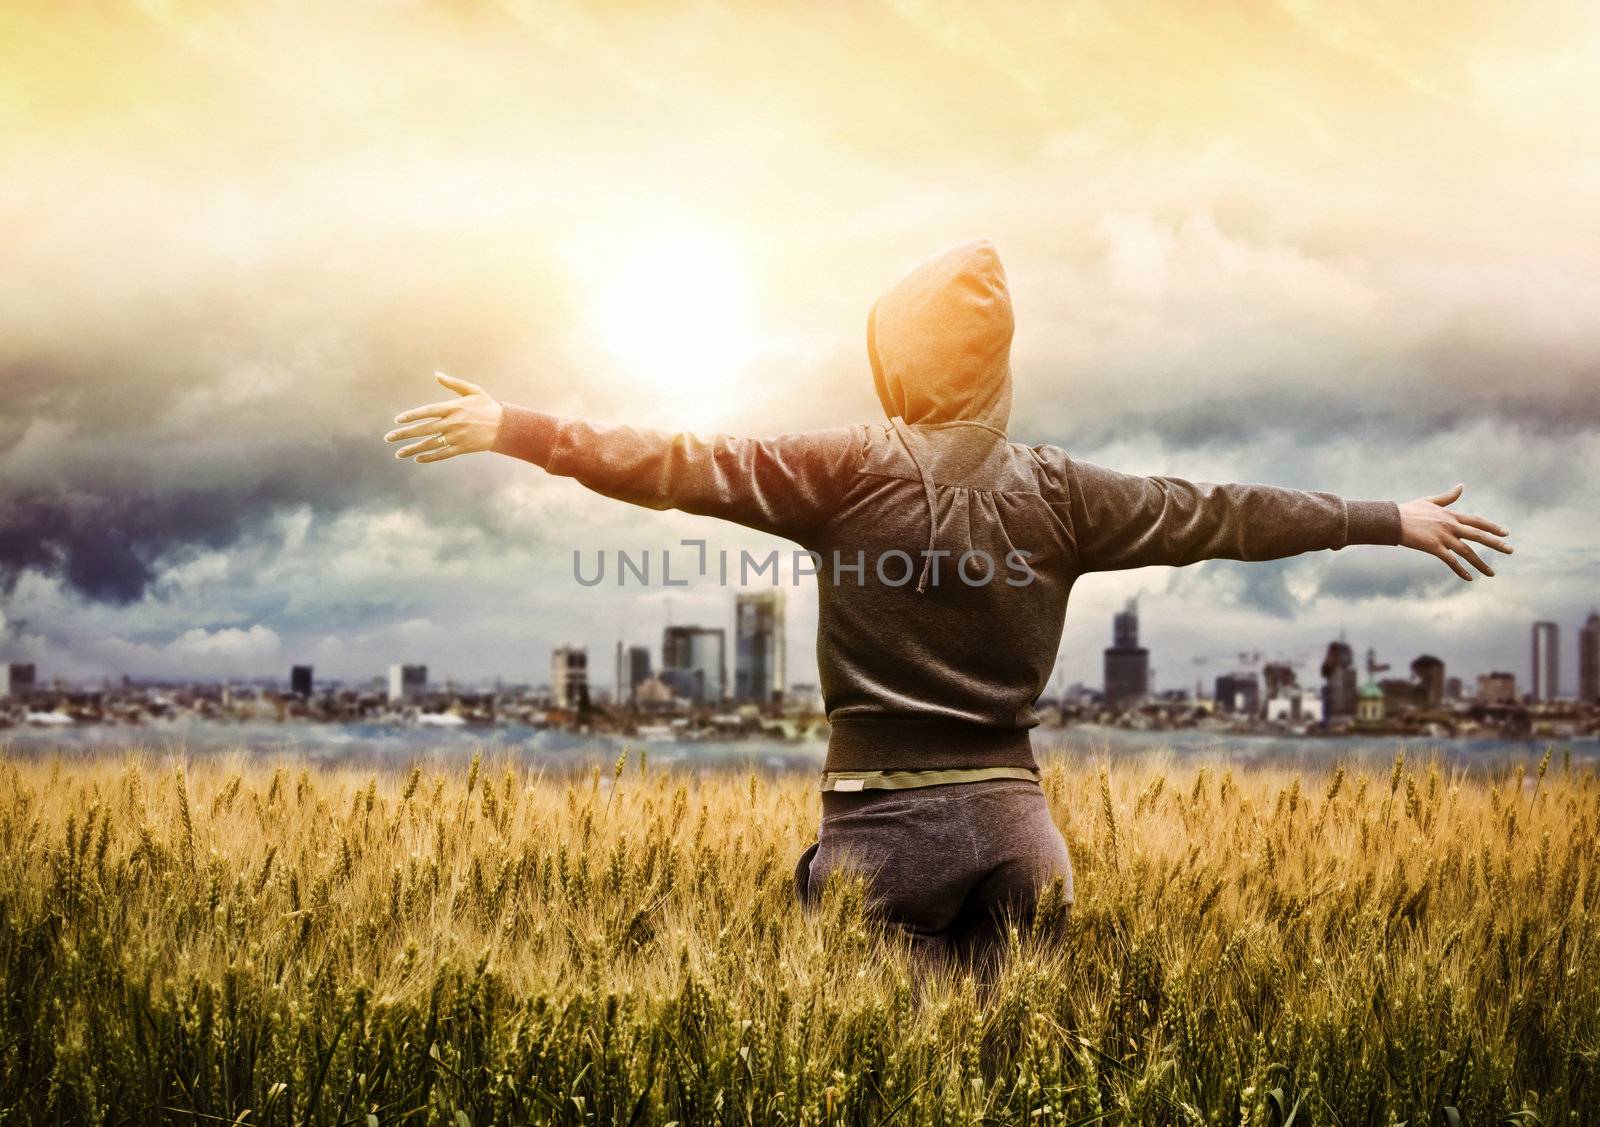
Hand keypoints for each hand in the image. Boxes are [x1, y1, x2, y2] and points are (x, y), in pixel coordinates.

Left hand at [385, 372, 502, 462]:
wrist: (505, 427)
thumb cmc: (487, 406)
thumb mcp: (472, 390)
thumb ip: (453, 383)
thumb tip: (436, 374)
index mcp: (453, 407)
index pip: (427, 411)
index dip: (411, 416)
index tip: (398, 420)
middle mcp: (453, 422)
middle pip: (424, 429)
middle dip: (404, 434)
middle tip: (388, 438)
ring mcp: (457, 437)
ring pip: (430, 444)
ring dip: (412, 449)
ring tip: (398, 453)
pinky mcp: (462, 448)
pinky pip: (442, 454)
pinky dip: (429, 457)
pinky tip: (417, 459)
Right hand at [1398, 484, 1511, 580]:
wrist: (1392, 520)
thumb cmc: (1408, 510)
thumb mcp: (1430, 501)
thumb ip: (1448, 497)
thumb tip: (1461, 486)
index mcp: (1451, 515)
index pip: (1477, 521)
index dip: (1492, 527)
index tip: (1506, 533)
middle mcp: (1451, 526)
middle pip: (1478, 536)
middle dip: (1496, 544)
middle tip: (1511, 550)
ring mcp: (1443, 537)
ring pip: (1467, 552)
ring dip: (1481, 563)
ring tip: (1492, 573)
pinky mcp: (1434, 547)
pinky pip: (1451, 561)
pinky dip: (1461, 570)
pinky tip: (1470, 578)